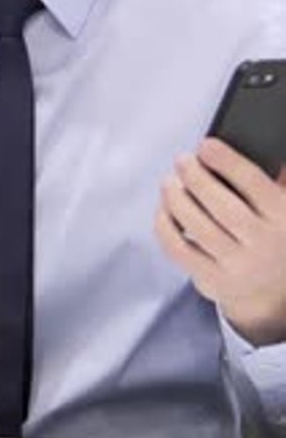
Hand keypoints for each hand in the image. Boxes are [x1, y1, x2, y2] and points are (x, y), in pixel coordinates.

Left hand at [155, 137, 285, 345]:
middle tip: (182, 160)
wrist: (274, 292)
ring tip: (169, 182)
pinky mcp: (213, 281)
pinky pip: (180, 251)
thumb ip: (275, 179)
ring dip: (176, 200)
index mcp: (284, 218)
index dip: (227, 161)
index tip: (205, 145)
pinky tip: (164, 211)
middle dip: (196, 178)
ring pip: (198, 229)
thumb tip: (253, 145)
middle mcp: (263, 245)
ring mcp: (237, 267)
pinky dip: (165, 228)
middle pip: (223, 207)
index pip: (254, 184)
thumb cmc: (273, 233)